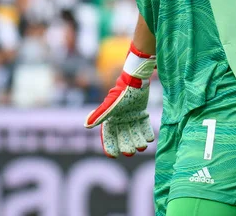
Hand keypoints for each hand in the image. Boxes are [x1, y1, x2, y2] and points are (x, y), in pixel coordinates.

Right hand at [84, 42, 155, 157]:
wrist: (136, 80)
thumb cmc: (121, 92)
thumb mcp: (110, 106)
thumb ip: (99, 115)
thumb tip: (86, 125)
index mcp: (111, 118)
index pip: (108, 135)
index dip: (109, 145)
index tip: (113, 155)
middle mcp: (120, 118)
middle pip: (122, 136)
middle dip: (126, 145)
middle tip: (131, 151)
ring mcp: (131, 116)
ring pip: (134, 133)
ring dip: (138, 140)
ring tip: (142, 145)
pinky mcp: (141, 112)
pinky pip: (143, 126)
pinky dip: (146, 132)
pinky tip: (149, 138)